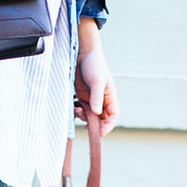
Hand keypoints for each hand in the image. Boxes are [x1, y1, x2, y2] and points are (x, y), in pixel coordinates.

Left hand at [74, 17, 118, 136]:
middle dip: (94, 124)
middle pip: (101, 120)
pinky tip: (74, 108)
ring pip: (90, 117)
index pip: (113, 116)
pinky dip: (78, 112)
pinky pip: (81, 111)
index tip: (100, 133)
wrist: (82, 53)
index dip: (108, 126)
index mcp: (110, 97)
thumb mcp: (97, 80)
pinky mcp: (82, 98)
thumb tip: (97, 113)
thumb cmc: (94, 65)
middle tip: (86, 125)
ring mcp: (91, 100)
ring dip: (84, 117)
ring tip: (77, 110)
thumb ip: (96, 97)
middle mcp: (102, 101)